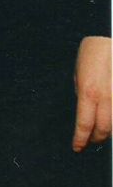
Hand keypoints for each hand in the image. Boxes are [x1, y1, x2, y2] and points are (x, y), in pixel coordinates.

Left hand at [73, 35, 111, 151]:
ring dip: (110, 132)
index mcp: (88, 92)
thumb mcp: (80, 73)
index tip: (77, 147)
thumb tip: (87, 110)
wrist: (110, 39)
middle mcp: (106, 97)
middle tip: (91, 142)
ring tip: (104, 134)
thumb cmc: (94, 52)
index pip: (84, 125)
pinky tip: (112, 123)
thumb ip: (83, 93)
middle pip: (104, 130)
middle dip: (96, 139)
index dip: (81, 140)